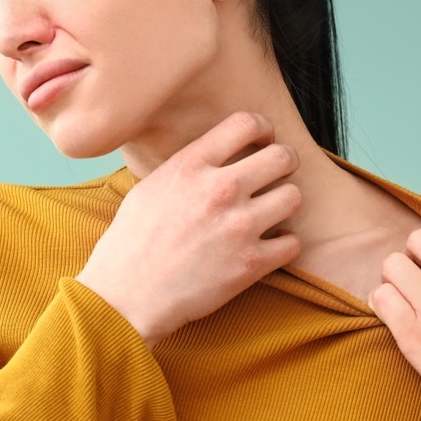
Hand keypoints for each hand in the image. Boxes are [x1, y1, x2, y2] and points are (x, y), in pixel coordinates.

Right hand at [75, 112, 302, 345]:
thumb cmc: (132, 244)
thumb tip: (216, 154)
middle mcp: (219, 190)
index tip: (263, 142)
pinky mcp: (251, 264)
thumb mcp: (151, 188)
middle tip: (278, 177)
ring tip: (272, 214)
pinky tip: (269, 248)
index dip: (263, 129)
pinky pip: (293, 243)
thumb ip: (189, 167)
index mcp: (191, 166)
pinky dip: (284, 246)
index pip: (247, 123)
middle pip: (283, 157)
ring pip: (294, 197)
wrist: (126, 297)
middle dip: (285, 164)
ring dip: (286, 205)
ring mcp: (238, 227)